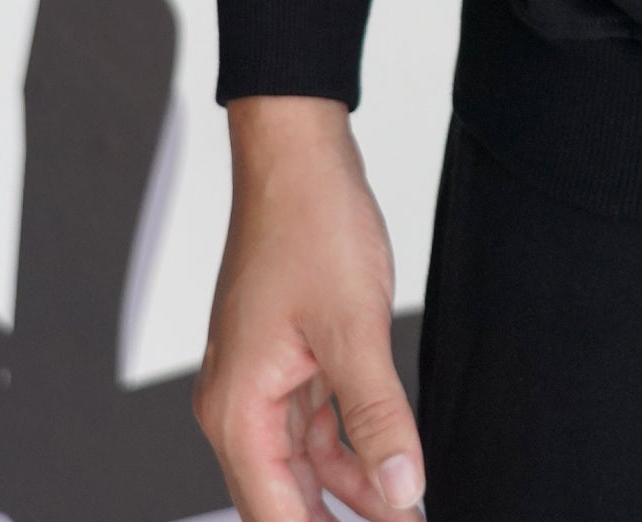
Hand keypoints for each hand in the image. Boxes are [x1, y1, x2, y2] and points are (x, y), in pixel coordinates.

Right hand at [194, 96, 425, 521]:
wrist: (298, 155)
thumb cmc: (310, 225)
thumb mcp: (354, 327)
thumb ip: (377, 416)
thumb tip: (401, 490)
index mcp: (239, 410)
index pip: (274, 514)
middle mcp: (238, 404)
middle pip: (283, 497)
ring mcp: (260, 381)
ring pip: (302, 463)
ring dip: (350, 491)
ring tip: (403, 513)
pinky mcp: (283, 358)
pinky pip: (312, 424)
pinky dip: (347, 448)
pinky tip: (385, 467)